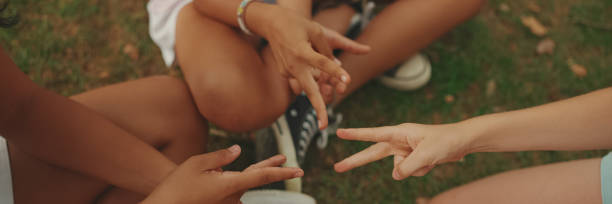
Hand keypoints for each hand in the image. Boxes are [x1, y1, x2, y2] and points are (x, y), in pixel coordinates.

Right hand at [142, 145, 303, 203]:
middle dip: (273, 169)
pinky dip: (227, 182)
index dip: (282, 172)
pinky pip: (230, 191)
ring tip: (210, 174)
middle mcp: (233, 197)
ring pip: (239, 184)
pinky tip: (207, 180)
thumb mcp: (197, 163)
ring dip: (237, 175)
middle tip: (294, 167)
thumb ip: (221, 156)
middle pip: (257, 178)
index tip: (299, 171)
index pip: (262, 176)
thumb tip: (239, 150)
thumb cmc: (177, 186)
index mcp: (230, 185)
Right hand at [254, 6, 369, 128]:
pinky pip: (302, 78)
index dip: (336, 72)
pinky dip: (311, 76)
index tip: (348, 80)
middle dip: (318, 109)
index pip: (322, 63)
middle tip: (324, 126)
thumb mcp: (316, 30)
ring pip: (309, 84)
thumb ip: (326, 50)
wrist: (271, 23)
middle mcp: (293, 65)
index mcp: (301, 51)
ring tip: (335, 81)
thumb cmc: (297, 24)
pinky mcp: (285, 73)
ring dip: (321, 86)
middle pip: (309, 90)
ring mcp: (287, 71)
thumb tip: (335, 66)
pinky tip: (308, 65)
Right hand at [334, 123, 473, 179]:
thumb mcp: (426, 155)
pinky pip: (410, 172)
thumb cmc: (444, 141)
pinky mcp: (411, 158)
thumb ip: (407, 167)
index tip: (339, 132)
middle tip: (337, 167)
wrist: (461, 142)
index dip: (355, 135)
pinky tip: (432, 160)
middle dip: (355, 161)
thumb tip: (395, 175)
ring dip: (414, 168)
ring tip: (430, 156)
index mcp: (399, 132)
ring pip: (400, 169)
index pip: (373, 135)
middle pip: (372, 153)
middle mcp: (398, 141)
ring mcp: (404, 151)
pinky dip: (421, 170)